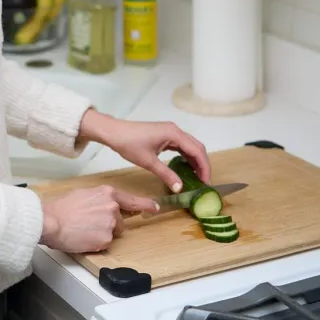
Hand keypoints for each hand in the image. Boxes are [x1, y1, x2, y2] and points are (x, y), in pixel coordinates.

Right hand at [40, 185, 158, 252]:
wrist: (51, 221)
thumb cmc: (61, 209)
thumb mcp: (83, 194)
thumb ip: (99, 199)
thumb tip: (104, 205)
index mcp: (107, 193)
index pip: (132, 201)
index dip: (145, 206)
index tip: (155, 208)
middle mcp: (112, 207)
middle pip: (120, 221)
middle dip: (109, 225)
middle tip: (89, 224)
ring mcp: (110, 223)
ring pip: (112, 233)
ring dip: (102, 234)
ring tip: (83, 230)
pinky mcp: (106, 239)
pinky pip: (105, 243)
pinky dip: (96, 243)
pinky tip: (83, 237)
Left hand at [78, 109, 210, 192]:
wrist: (114, 132)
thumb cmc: (129, 144)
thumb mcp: (148, 162)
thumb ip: (166, 174)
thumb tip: (180, 188)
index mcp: (174, 134)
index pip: (197, 151)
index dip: (204, 167)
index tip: (206, 182)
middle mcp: (175, 130)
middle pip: (197, 147)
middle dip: (202, 164)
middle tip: (204, 182)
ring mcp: (170, 132)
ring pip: (190, 146)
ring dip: (195, 161)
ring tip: (197, 178)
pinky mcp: (164, 135)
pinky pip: (181, 146)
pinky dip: (186, 157)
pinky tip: (186, 168)